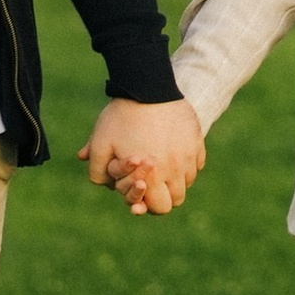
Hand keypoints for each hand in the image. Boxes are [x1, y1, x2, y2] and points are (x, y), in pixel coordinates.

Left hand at [79, 92, 206, 215]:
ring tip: (160, 163)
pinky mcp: (197, 138)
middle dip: (163, 195)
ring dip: (175, 178)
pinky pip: (197, 161)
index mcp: (153, 176)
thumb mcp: (100, 144)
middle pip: (176, 199)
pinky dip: (186, 162)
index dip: (148, 205)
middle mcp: (175, 168)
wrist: (146, 85)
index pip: (159, 208)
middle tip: (150, 181)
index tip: (141, 190)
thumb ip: (97, 172)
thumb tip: (107, 185)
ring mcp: (189, 153)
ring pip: (187, 180)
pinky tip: (172, 150)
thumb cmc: (121, 117)